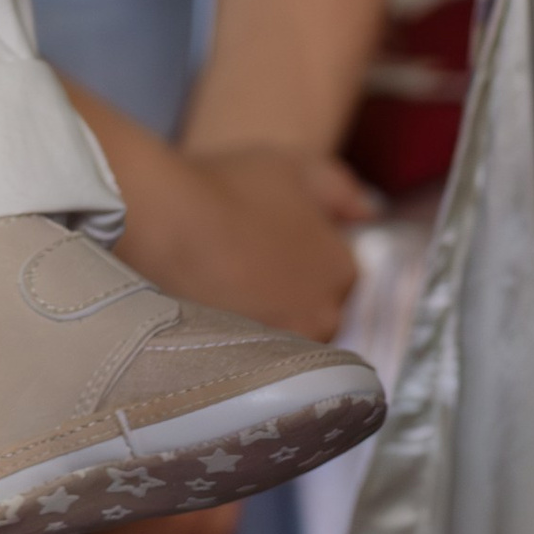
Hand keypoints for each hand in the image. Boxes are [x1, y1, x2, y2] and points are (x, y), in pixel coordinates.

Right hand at [146, 143, 370, 340]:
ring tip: (224, 288)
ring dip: (266, 318)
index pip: (334, 272)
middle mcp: (325, 316)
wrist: (165, 222)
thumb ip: (340, 189)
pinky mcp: (246, 366)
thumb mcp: (293, 167)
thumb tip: (368, 212)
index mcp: (343, 270)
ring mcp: (284, 346)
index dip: (300, 254)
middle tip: (245, 263)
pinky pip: (252, 356)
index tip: (266, 240)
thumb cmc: (230, 187)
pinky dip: (239, 340)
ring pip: (283, 334)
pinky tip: (211, 310)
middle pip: (313, 308)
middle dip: (289, 292)